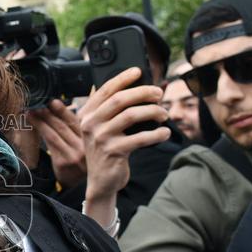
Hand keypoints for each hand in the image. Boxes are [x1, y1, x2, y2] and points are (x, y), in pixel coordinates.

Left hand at [29, 100, 86, 188]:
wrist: (81, 185)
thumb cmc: (81, 160)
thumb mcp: (85, 143)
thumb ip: (76, 128)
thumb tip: (60, 109)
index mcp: (91, 138)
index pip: (75, 121)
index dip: (63, 111)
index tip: (52, 101)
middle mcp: (84, 146)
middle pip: (63, 126)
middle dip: (48, 114)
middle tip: (36, 104)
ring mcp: (73, 155)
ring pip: (54, 134)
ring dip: (41, 122)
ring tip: (30, 113)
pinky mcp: (63, 162)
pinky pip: (50, 145)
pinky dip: (41, 134)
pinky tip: (34, 127)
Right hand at [77, 68, 169, 225]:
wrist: (101, 181)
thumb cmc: (107, 150)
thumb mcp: (104, 128)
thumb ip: (114, 110)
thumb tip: (140, 87)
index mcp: (87, 114)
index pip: (105, 90)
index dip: (122, 78)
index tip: (138, 71)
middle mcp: (91, 124)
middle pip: (121, 99)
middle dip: (144, 92)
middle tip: (159, 94)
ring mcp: (101, 138)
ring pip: (132, 115)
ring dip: (153, 112)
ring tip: (164, 115)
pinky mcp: (113, 152)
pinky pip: (140, 137)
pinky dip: (157, 133)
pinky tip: (164, 132)